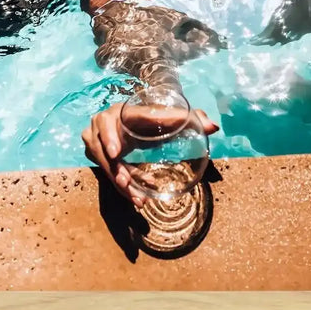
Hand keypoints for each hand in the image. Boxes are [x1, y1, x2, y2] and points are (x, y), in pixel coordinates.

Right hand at [82, 101, 218, 207]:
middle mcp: (102, 124)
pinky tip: (137, 198)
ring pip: (102, 164)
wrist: (132, 120)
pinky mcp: (98, 155)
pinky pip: (105, 173)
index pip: (110, 122)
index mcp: (119, 111)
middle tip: (125, 183)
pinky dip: (121, 187)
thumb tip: (214, 127)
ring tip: (136, 197)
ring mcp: (96, 141)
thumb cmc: (151, 116)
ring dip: (118, 182)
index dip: (109, 136)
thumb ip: (190, 118)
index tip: (115, 153)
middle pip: (99, 148)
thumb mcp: (167, 116)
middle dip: (112, 168)